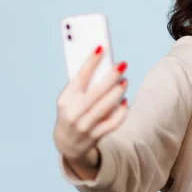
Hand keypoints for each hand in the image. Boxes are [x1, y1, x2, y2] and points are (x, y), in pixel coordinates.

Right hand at [54, 46, 128, 166]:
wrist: (67, 143)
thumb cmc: (71, 112)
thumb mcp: (69, 98)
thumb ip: (83, 84)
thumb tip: (102, 63)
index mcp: (66, 100)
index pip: (79, 77)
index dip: (91, 62)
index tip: (101, 47)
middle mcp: (74, 113)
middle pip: (96, 92)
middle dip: (111, 76)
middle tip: (122, 64)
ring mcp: (84, 126)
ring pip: (107, 106)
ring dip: (118, 91)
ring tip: (125, 81)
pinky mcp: (95, 136)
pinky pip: (113, 122)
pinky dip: (122, 111)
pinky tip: (125, 101)